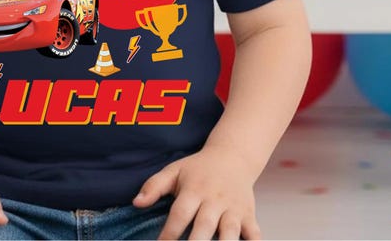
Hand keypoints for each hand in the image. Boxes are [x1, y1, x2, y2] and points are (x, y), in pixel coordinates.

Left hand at [132, 145, 261, 239]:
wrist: (233, 156)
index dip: (169, 233)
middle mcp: (214, 200)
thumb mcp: (174, 170)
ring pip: (230, 231)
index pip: (180, 214)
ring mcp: (233, 209)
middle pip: (204, 225)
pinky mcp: (249, 216)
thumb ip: (154, 186)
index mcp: (193, 189)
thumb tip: (136, 203)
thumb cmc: (198, 169)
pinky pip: (254, 234)